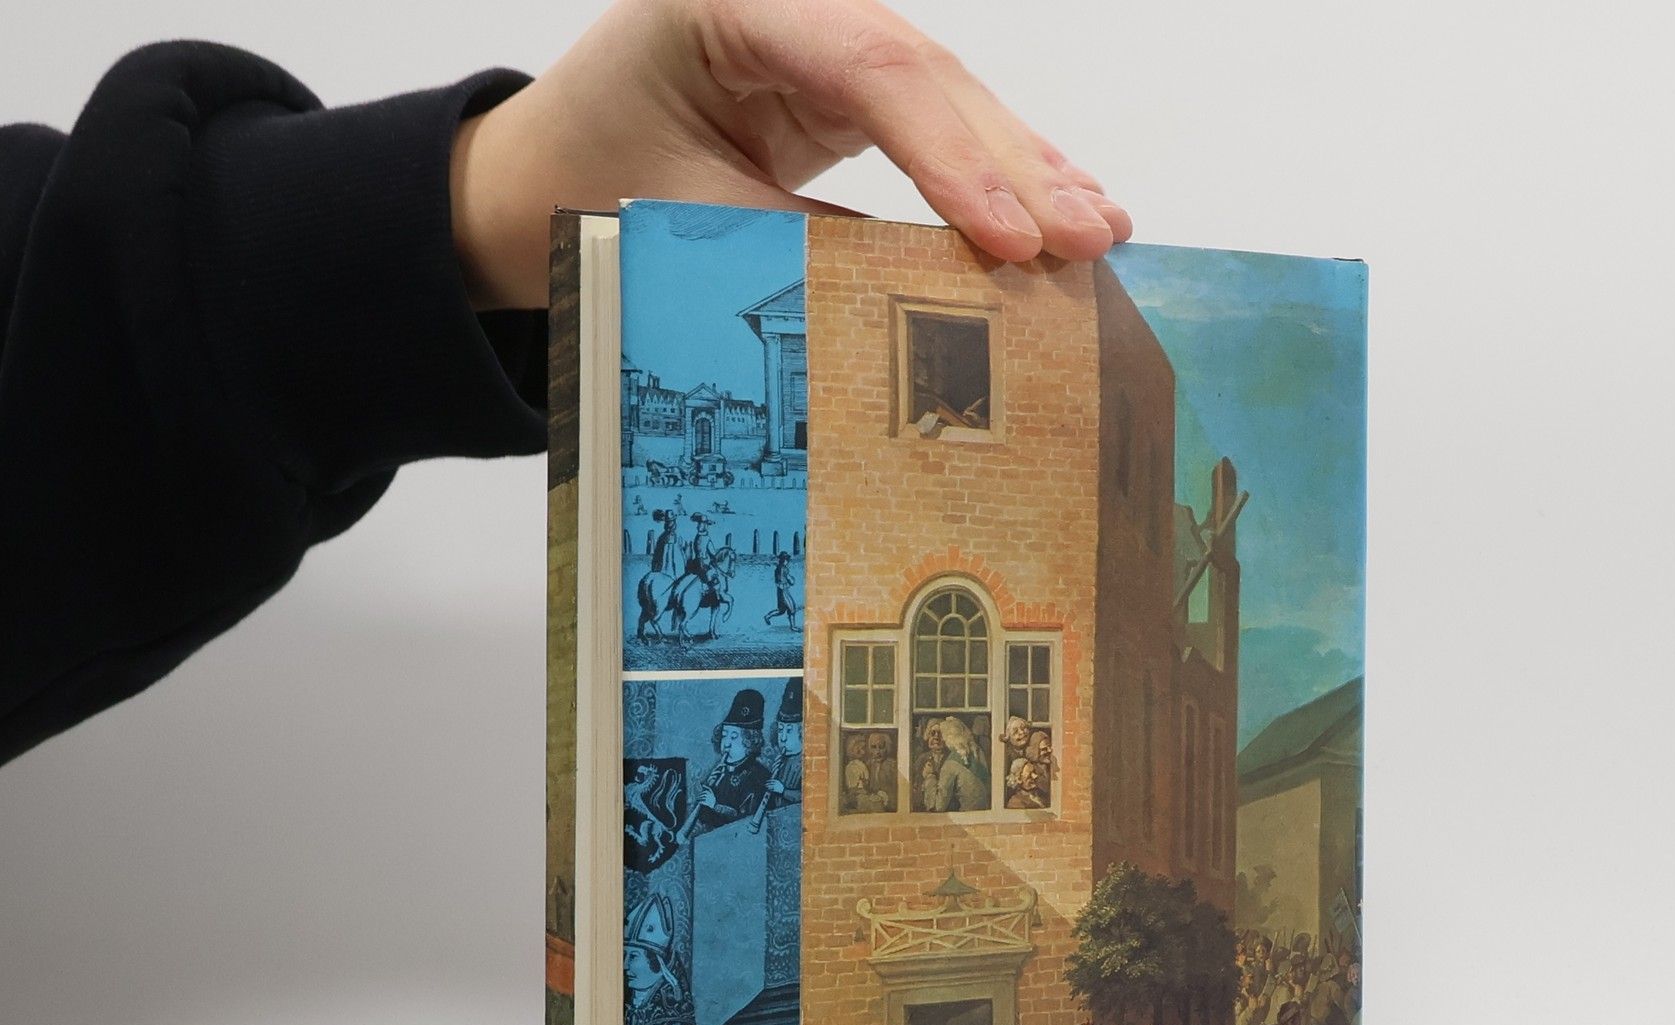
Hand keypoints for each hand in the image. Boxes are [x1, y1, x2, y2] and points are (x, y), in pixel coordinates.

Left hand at [451, 0, 1132, 308]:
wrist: (545, 178)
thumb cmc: (599, 192)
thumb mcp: (693, 230)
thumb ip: (805, 254)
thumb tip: (929, 312)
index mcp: (728, 5)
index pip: (868, 69)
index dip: (951, 158)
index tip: (1009, 238)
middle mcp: (786, 3)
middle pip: (927, 75)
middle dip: (1015, 164)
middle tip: (1085, 238)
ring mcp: (820, 35)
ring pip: (947, 94)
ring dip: (1028, 165)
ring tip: (1098, 227)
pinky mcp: (840, 81)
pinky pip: (933, 121)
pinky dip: (996, 170)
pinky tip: (1059, 204)